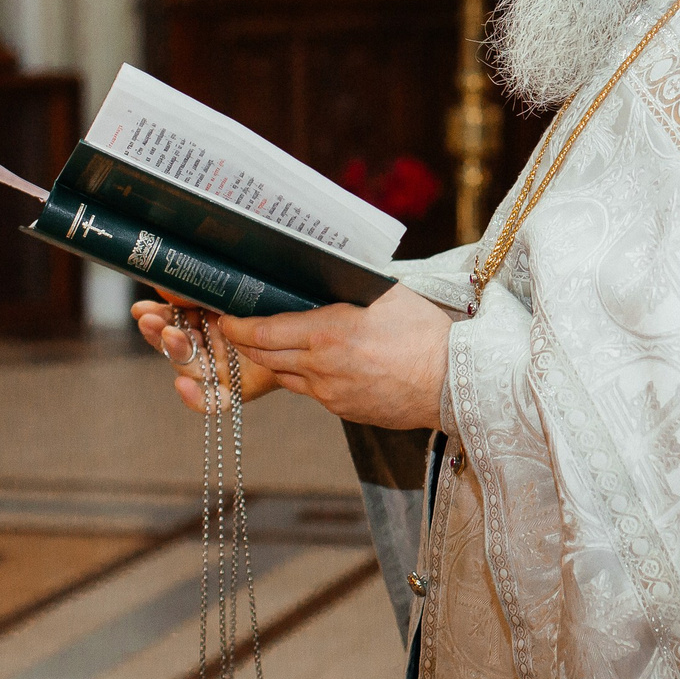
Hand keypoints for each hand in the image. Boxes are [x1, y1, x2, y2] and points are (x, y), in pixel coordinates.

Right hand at [131, 297, 281, 413]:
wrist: (309, 332)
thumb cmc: (275, 307)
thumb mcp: (238, 293)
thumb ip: (204, 290)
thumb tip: (168, 283)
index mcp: (205, 323)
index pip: (171, 323)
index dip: (155, 319)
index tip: (142, 310)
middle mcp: (209, 348)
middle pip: (175, 345)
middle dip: (160, 332)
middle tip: (151, 320)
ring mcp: (220, 370)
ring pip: (189, 367)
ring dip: (176, 351)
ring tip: (171, 334)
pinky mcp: (236, 390)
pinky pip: (212, 400)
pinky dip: (196, 397)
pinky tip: (183, 385)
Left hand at [217, 284, 452, 430]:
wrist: (454, 383)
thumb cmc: (426, 333)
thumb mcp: (388, 294)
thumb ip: (351, 285)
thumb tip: (328, 269)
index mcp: (328, 333)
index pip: (264, 332)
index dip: (238, 326)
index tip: (225, 317)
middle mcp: (321, 367)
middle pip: (265, 356)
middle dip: (245, 342)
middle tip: (233, 328)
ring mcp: (331, 394)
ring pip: (285, 376)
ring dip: (271, 359)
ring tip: (266, 343)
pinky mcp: (343, 409)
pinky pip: (311, 391)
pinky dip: (302, 375)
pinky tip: (309, 363)